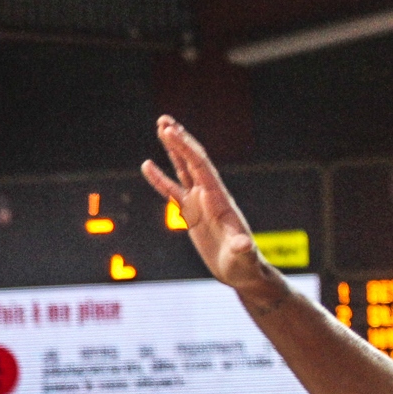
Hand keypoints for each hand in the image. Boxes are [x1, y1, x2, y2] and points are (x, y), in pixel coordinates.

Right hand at [142, 115, 273, 293]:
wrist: (242, 272)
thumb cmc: (245, 265)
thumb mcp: (244, 258)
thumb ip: (242, 249)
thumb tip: (242, 244)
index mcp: (219, 200)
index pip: (201, 168)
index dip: (186, 149)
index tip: (171, 132)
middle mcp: (210, 196)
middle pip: (192, 161)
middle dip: (179, 141)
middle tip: (164, 121)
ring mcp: (200, 203)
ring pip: (183, 169)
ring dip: (173, 149)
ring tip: (162, 128)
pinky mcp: (190, 213)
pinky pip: (172, 190)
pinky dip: (160, 178)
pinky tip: (147, 165)